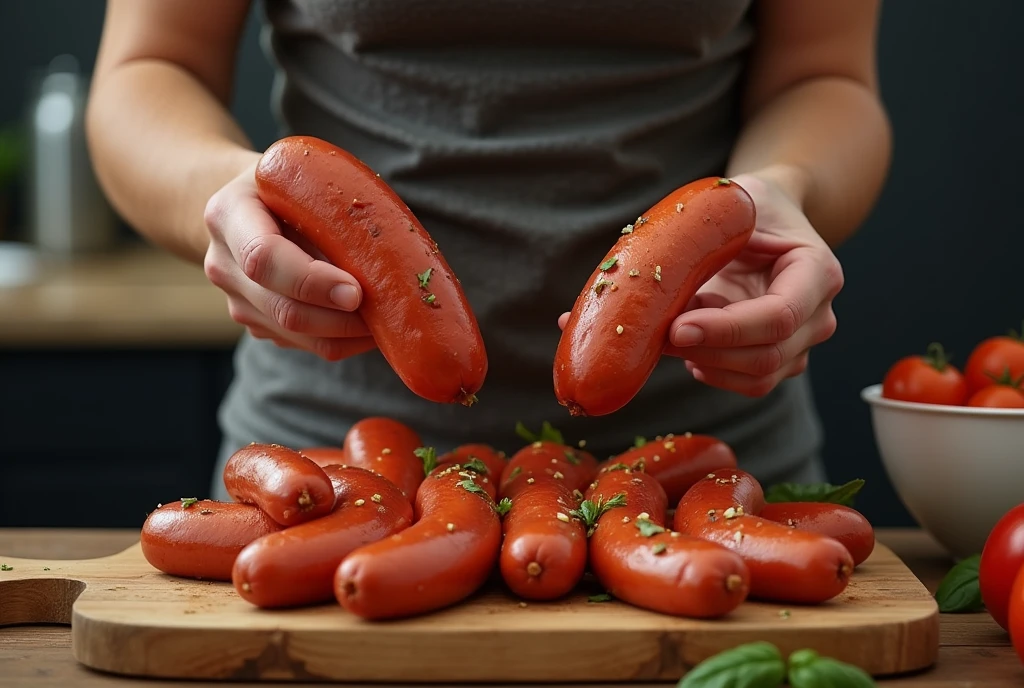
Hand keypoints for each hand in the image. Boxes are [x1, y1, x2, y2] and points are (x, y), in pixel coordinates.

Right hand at [202, 157, 375, 360]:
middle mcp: (223, 263)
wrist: (249, 204)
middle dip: (340, 319)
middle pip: (282, 307)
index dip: (312, 281)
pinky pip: (301, 344)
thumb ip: (333, 206)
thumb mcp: (306, 176)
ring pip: (294, 334)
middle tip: (385, 314)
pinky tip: (369, 326)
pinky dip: (341, 340)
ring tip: (388, 322)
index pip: (264, 257)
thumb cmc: (291, 184)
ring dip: (346, 335)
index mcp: (230, 214)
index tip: (356, 292)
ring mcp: (236, 300)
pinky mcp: (256, 323)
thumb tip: (391, 253)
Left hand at [556, 170, 843, 397]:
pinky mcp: (779, 360)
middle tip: (658, 335)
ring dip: (703, 361)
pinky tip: (686, 346)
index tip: (677, 328)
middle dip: (705, 350)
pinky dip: (708, 369)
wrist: (768, 220)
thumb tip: (639, 279)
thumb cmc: (749, 208)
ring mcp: (802, 343)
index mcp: (818, 271)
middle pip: (767, 356)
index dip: (726, 329)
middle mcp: (819, 314)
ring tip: (670, 332)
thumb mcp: (730, 206)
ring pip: (756, 378)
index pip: (779, 316)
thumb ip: (699, 237)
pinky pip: (745, 383)